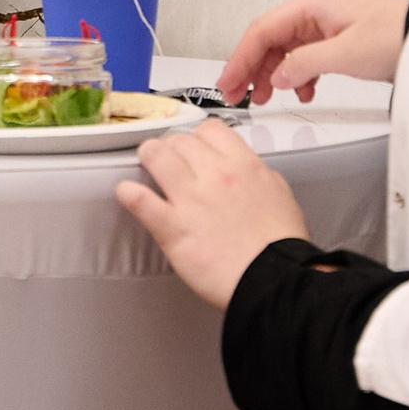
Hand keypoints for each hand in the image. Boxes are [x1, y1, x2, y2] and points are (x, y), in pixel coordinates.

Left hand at [115, 122, 305, 314]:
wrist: (274, 279)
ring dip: (147, 157)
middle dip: (171, 146)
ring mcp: (191, 200)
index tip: (194, 144)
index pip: (210, 129)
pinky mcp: (173, 228)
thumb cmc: (280, 246)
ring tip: (145, 165)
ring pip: (155, 156)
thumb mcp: (281, 196)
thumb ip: (262, 177)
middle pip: (179, 140)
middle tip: (168, 157)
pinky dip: (129, 194)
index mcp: (243, 166)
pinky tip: (127, 193)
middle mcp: (215, 175)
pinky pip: (140, 200)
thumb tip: (251, 171)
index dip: (198, 136)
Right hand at [217, 0, 405, 105]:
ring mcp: (326, 29)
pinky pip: (305, 60)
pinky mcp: (338, 44)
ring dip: (273, 75)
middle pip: (269, 41)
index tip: (228, 82)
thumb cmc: (398, 35)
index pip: (262, 31)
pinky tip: (304, 92)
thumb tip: (277, 77)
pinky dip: (298, 78)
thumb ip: (304, 65)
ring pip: (285, 52)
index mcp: (311, 6)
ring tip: (266, 98)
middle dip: (251, 69)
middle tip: (238, 95)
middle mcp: (315, 14)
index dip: (240, 58)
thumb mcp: (346, 53)